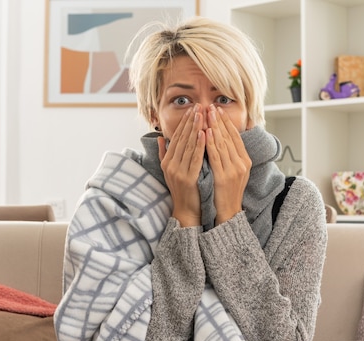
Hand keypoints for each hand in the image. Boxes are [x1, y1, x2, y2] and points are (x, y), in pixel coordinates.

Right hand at [158, 104, 205, 226]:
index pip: (176, 137)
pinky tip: (204, 134)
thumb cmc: (182, 191)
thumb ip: (164, 154)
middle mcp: (170, 165)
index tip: (192, 109)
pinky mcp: (188, 178)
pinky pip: (195, 159)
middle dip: (191, 121)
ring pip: (188, 146)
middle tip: (198, 106)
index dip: (184, 122)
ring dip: (195, 128)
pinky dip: (199, 145)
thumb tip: (160, 138)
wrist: (186, 212)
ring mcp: (178, 171)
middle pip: (182, 138)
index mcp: (167, 161)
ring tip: (202, 115)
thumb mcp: (169, 171)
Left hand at [205, 104, 251, 223]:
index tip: (218, 110)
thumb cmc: (228, 192)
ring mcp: (234, 170)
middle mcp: (242, 163)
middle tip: (211, 106)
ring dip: (214, 127)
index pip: (236, 136)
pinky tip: (206, 132)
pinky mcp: (224, 176)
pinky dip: (211, 143)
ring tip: (207, 114)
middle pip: (229, 137)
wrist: (229, 212)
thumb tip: (224, 139)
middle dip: (219, 120)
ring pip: (223, 143)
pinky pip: (216, 156)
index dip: (227, 122)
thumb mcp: (235, 171)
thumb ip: (231, 155)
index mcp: (245, 161)